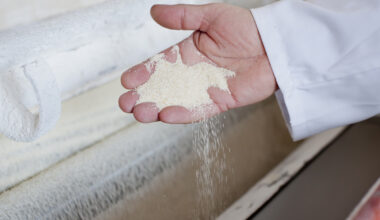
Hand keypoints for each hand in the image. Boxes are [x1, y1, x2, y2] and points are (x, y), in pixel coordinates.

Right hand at [119, 3, 276, 122]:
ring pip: (177, 101)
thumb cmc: (247, 27)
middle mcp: (194, 73)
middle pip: (164, 87)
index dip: (143, 73)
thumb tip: (154, 11)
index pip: (160, 64)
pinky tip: (166, 115)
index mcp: (188, 52)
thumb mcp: (211, 15)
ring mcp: (206, 88)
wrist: (275, 44)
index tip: (127, 81)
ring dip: (157, 108)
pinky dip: (183, 113)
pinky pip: (199, 109)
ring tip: (139, 113)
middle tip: (126, 104)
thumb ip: (183, 16)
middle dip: (144, 95)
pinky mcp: (220, 101)